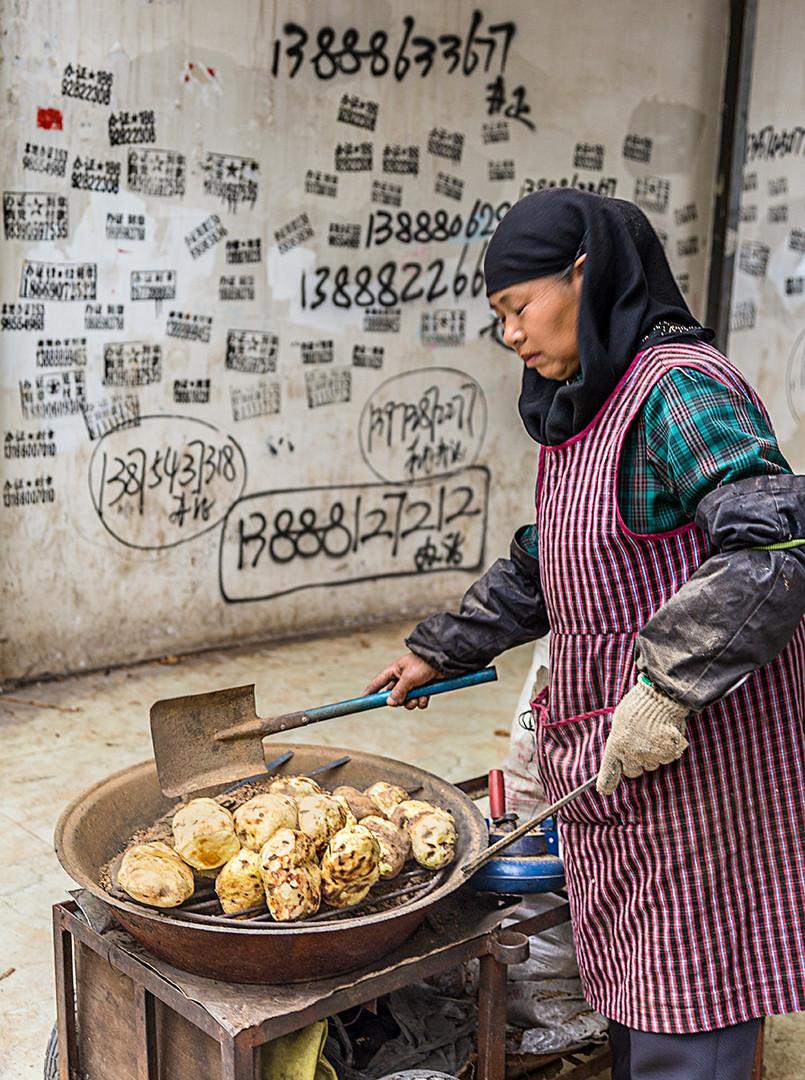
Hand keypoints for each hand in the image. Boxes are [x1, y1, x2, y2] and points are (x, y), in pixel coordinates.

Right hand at [363, 653, 439, 709]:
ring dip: (412, 702)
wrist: (444, 662)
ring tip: (418, 698)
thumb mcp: (409, 677)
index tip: (363, 700)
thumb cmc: (424, 664)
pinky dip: (421, 702)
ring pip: (406, 701)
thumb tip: (390, 703)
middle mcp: (402, 678)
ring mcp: (413, 684)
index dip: (370, 691)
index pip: (378, 682)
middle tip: (404, 700)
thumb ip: (398, 691)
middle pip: (393, 696)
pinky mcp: (424, 689)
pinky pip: (418, 701)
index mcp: (395, 670)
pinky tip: (426, 697)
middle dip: (399, 701)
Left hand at [596, 679, 689, 794]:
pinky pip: (666, 758)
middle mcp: (633, 755)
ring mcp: (652, 756)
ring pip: (650, 765)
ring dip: (651, 755)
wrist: (661, 697)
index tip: (604, 790)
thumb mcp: (619, 721)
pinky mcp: (669, 754)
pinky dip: (666, 750)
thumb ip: (618, 741)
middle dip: (634, 762)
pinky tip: (664, 734)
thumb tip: (619, 753)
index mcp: (617, 746)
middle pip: (633, 771)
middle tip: (638, 743)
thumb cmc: (637, 706)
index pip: (609, 771)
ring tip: (652, 734)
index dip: (606, 783)